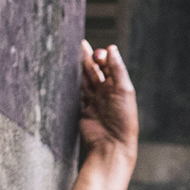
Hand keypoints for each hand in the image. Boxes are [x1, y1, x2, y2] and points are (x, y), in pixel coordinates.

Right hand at [78, 40, 137, 154]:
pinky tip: (66, 74)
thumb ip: (117, 69)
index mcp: (118, 87)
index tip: (96, 54)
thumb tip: (112, 48)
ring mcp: (94, 102)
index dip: (102, 57)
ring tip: (70, 54)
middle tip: (78, 44)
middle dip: (87, 58)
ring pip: (84, 81)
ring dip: (78, 68)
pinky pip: (77, 94)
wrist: (112, 145)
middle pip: (94, 71)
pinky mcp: (83, 111)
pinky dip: (72, 84)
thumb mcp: (124, 90)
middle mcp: (106, 94)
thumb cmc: (123, 120)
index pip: (109, 66)